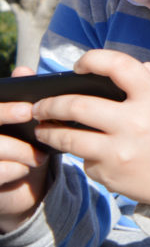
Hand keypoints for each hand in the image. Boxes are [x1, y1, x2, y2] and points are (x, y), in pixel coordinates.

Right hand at [0, 67, 50, 233]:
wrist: (19, 184)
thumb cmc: (21, 144)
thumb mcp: (23, 120)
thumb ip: (21, 96)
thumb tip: (22, 71)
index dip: (4, 110)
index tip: (27, 109)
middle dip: (7, 119)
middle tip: (32, 120)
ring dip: (21, 151)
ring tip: (40, 155)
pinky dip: (16, 169)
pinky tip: (26, 168)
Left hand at [31, 50, 149, 224]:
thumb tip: (122, 68)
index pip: (117, 65)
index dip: (92, 59)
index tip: (79, 66)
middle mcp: (134, 123)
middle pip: (77, 105)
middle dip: (50, 103)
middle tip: (41, 105)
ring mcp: (119, 151)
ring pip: (67, 137)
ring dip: (48, 130)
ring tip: (43, 127)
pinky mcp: (108, 174)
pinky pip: (84, 159)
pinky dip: (81, 154)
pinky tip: (85, 151)